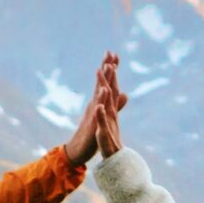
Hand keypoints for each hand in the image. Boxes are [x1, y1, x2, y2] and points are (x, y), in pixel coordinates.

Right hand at [62, 51, 120, 165]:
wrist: (79, 149)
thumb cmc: (91, 133)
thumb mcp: (106, 115)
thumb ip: (115, 104)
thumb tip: (124, 93)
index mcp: (98, 102)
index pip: (106, 82)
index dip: (110, 69)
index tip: (114, 53)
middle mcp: (95, 104)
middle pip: (101, 83)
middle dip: (106, 68)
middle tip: (109, 52)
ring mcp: (93, 113)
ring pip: (99, 93)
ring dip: (103, 80)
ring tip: (108, 67)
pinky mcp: (92, 123)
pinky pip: (97, 110)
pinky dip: (101, 99)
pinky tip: (104, 91)